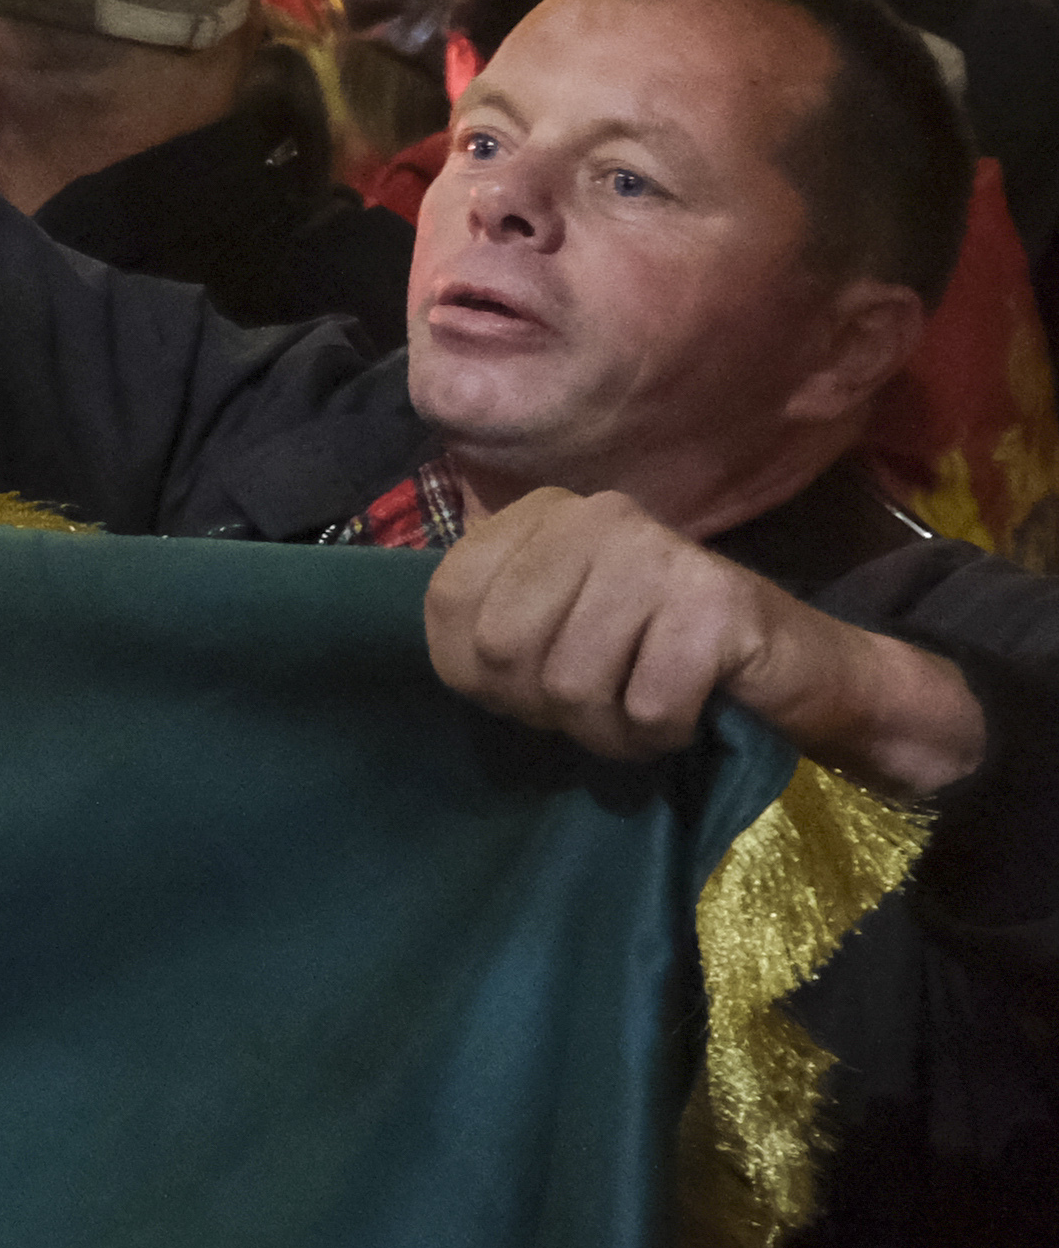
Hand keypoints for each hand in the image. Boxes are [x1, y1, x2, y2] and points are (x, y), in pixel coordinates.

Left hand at [425, 486, 979, 792]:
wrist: (798, 671)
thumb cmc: (655, 656)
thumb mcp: (553, 630)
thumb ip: (487, 626)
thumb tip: (457, 659)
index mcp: (540, 514)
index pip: (448, 602)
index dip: (478, 673)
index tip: (529, 688)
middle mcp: (594, 516)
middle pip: (503, 647)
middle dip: (544, 708)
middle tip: (597, 709)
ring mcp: (658, 552)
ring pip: (572, 684)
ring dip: (607, 730)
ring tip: (643, 712)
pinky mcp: (717, 604)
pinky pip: (645, 707)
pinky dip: (661, 733)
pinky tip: (689, 712)